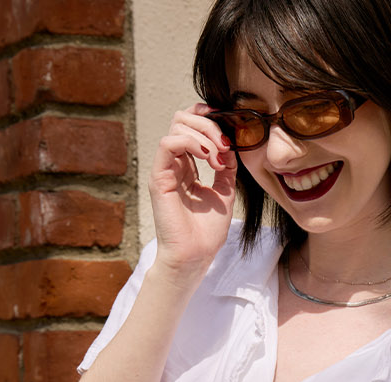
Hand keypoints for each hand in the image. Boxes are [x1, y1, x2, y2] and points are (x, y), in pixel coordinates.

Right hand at [149, 104, 238, 276]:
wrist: (196, 255)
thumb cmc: (206, 230)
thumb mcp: (225, 191)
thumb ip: (227, 167)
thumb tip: (231, 145)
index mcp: (188, 165)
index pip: (191, 124)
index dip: (208, 117)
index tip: (229, 127)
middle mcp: (174, 163)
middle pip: (183, 119)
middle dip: (209, 124)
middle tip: (226, 145)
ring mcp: (165, 169)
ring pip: (176, 126)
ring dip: (204, 134)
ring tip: (219, 156)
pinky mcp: (159, 177)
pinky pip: (168, 144)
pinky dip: (191, 142)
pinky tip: (208, 157)